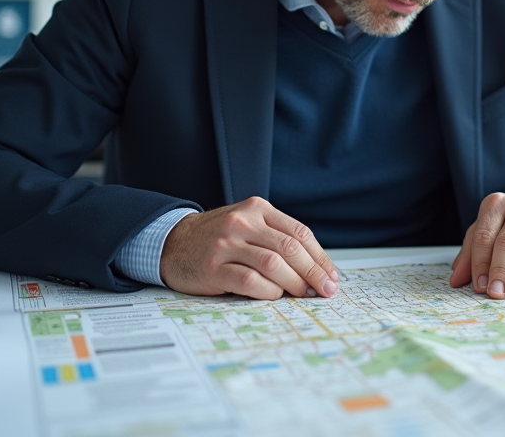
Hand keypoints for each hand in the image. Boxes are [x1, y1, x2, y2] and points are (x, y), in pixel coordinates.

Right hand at [159, 197, 339, 299]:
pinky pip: (250, 281)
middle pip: (290, 248)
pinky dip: (268, 291)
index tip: (331, 277)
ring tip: (302, 295)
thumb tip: (316, 269)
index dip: (320, 257)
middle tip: (325, 291)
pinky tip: (274, 295)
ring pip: (273, 264)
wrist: (172, 243)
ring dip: (294, 283)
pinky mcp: (212, 267)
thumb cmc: (218, 239)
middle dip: (314, 272)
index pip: (299, 233)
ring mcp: (225, 244)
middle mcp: (242, 222)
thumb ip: (276, 238)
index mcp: (257, 209)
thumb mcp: (247, 225)